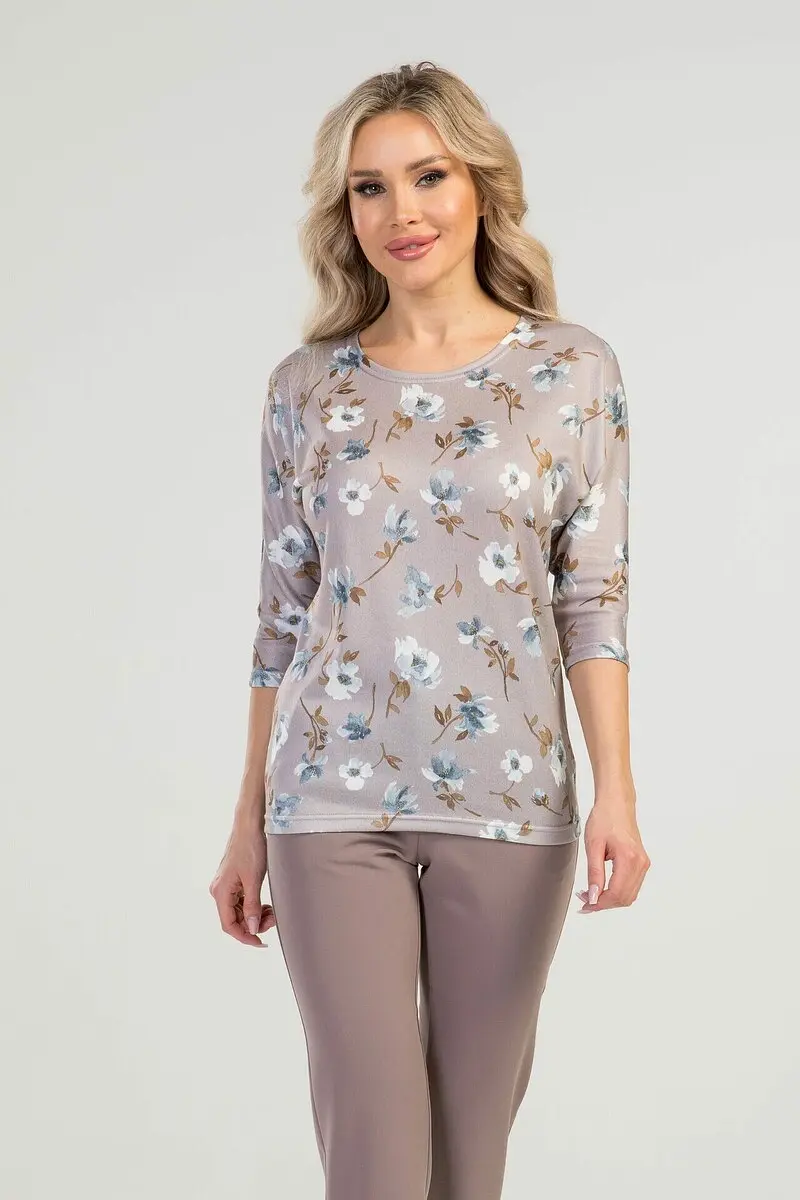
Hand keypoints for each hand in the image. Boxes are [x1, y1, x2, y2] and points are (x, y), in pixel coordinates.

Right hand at [209, 819, 275, 946]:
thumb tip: (252, 928)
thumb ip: (252, 906)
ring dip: (255, 915)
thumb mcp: (253, 879)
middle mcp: (220, 890)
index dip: (245, 937)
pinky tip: (266, 904)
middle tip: (272, 920)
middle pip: (234, 919)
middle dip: (253, 924)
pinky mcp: (234, 880)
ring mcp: (226, 885)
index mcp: (220, 892)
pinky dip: (254, 905)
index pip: (229, 925)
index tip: (261, 942)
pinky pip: (242, 900)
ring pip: (240, 910)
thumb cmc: (250, 847)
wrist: (250, 824)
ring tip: (271, 912)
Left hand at [575, 791, 649, 912]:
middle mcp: (641, 863)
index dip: (600, 903)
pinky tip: (603, 887)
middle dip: (604, 903)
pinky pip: (631, 886)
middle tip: (585, 900)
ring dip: (611, 899)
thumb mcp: (593, 846)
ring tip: (591, 894)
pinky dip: (617, 892)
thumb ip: (594, 873)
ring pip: (629, 895)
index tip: (585, 905)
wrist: (616, 804)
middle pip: (625, 898)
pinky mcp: (641, 863)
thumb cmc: (604, 818)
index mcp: (629, 858)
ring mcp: (643, 864)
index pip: (616, 893)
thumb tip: (594, 896)